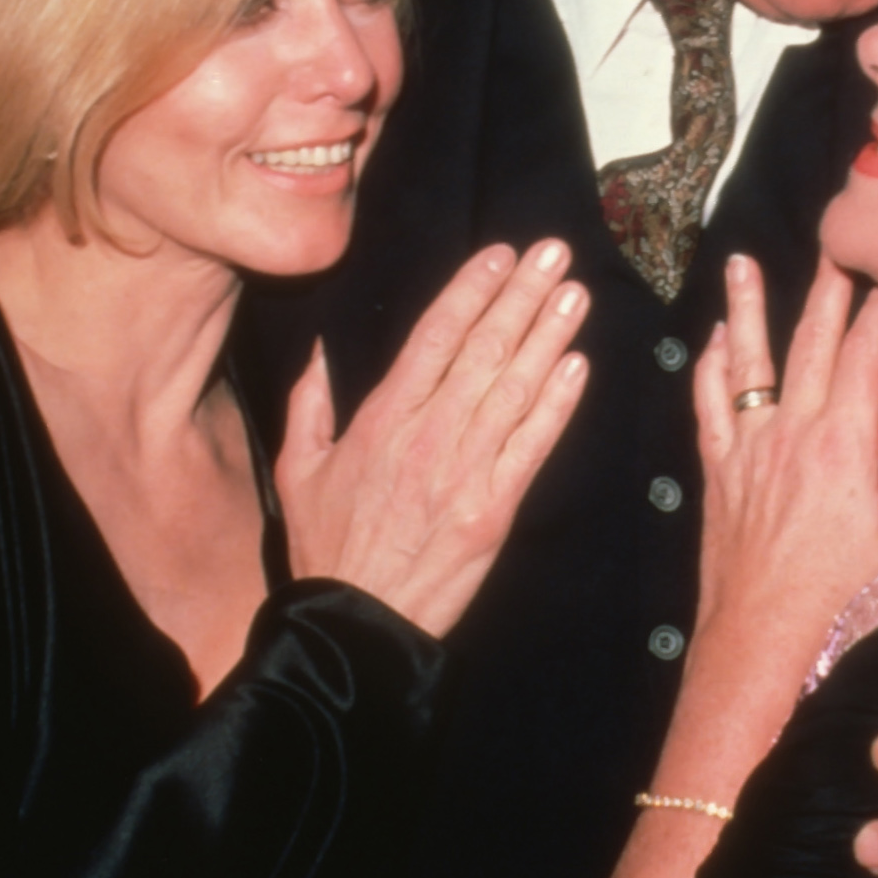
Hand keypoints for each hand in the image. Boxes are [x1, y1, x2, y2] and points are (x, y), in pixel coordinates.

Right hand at [278, 240, 588, 637]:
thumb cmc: (326, 547)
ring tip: (575, 294)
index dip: (471, 291)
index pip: (434, 337)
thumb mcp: (299, 469)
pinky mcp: (492, 510)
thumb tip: (319, 349)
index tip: (501, 254)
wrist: (350, 625)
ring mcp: (463, 472)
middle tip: (555, 252)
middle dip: (521, 296)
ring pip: (514, 390)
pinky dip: (557, 406)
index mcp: (382, 419)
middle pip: (483, 350)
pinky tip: (578, 367)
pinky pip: (531, 447)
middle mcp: (427, 435)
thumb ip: (310, 402)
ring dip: (548, 337)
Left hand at [598, 258, 877, 877]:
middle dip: (825, 294)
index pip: (865, 360)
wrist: (760, 642)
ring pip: (749, 362)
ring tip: (741, 264)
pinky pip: (710, 405)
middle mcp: (793, 433)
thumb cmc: (841, 602)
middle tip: (833, 250)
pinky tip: (712, 341)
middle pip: (811, 346)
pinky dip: (710, 368)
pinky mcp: (718, 469)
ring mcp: (750, 448)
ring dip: (747, 310)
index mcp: (845, 446)